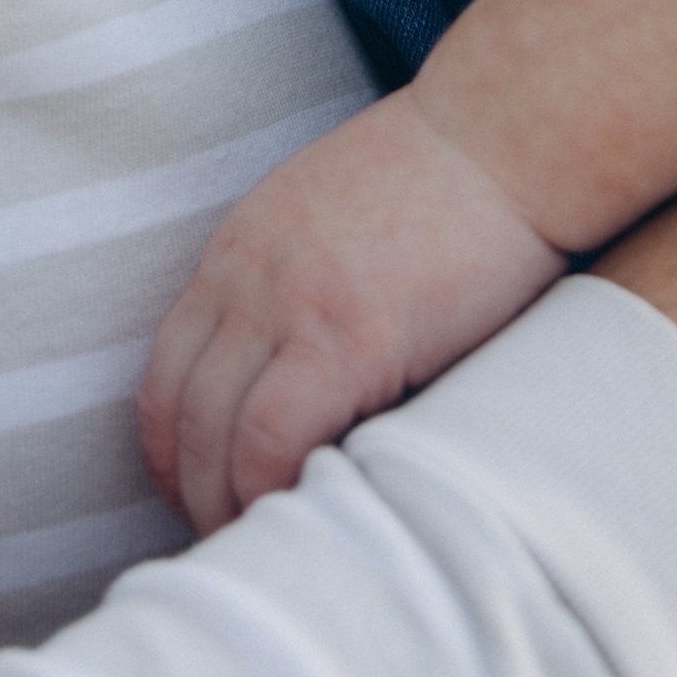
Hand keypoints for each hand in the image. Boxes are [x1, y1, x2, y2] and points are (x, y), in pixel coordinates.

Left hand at [138, 88, 566, 532]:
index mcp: (241, 248)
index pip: (166, 371)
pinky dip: (274, 485)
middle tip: (232, 544)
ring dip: (229, 506)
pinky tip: (308, 511)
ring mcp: (292, 304)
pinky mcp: (350, 334)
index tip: (205, 496)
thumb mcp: (338, 218)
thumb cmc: (450, 180)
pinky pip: (276, 435)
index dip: (174, 452)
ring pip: (215, 435)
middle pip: (179, 412)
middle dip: (193, 493)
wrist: (509, 130)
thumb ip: (302, 287)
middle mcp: (248, 275)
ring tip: (269, 546)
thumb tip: (302, 382)